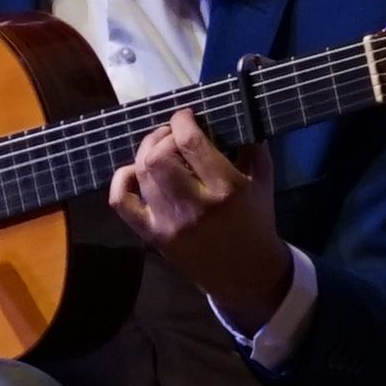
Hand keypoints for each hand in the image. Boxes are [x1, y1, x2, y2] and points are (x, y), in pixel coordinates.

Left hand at [110, 114, 292, 332]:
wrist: (246, 274)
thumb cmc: (256, 222)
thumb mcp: (263, 182)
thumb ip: (252, 146)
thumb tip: (236, 111)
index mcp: (226, 190)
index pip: (191, 142)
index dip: (182, 120)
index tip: (185, 116)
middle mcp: (194, 206)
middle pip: (158, 157)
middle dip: (161, 136)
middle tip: (172, 134)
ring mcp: (168, 223)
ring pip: (141, 173)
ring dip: (147, 152)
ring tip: (160, 148)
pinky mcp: (152, 236)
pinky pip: (121, 201)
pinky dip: (122, 179)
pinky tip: (136, 171)